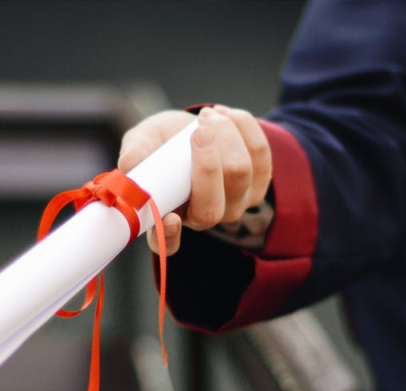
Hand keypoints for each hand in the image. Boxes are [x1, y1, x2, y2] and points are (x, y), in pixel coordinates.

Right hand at [118, 105, 271, 255]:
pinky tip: (225, 115)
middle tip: (198, 129)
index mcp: (170, 217)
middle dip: (207, 162)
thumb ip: (136, 152)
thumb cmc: (164, 142)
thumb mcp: (143, 141)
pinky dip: (243, 127)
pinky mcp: (259, 183)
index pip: (168, 243)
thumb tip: (129, 165)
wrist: (196, 127)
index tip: (170, 218)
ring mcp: (236, 204)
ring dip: (225, 135)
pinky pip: (260, 154)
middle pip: (212, 207)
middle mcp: (204, 218)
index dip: (169, 236)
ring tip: (207, 116)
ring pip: (240, 173)